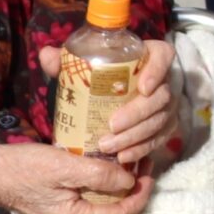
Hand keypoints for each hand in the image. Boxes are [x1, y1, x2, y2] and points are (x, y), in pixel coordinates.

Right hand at [0, 141, 151, 213]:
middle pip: (116, 212)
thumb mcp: (64, 167)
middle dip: (135, 189)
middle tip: (144, 163)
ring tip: (132, 162)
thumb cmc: (23, 169)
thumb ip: (98, 175)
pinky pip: (93, 197)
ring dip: (122, 185)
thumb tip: (128, 180)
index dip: (140, 196)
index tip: (148, 174)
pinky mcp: (63, 203)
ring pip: (106, 204)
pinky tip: (111, 165)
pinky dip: (106, 183)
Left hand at [41, 41, 175, 166]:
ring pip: (161, 120)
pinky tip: (124, 157)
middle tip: (112, 126)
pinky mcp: (164, 126)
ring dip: (136, 136)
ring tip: (109, 146)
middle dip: (138, 113)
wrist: (106, 97)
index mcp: (148, 56)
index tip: (142, 88)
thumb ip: (64, 60)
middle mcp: (163, 80)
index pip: (163, 56)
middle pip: (162, 95)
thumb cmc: (95, 77)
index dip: (158, 70)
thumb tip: (47, 56)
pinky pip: (160, 139)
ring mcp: (166, 105)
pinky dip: (142, 149)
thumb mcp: (78, 66)